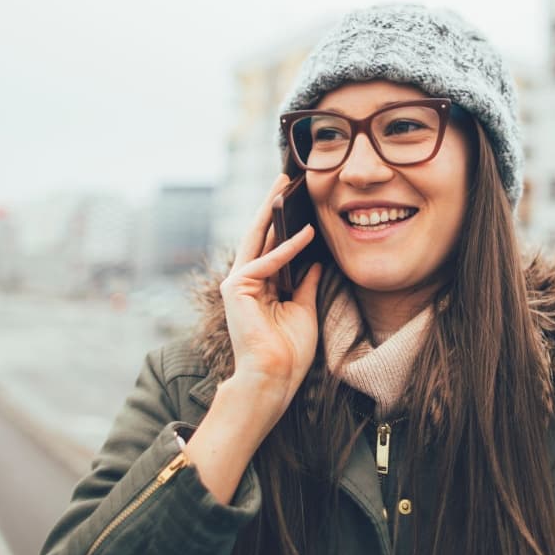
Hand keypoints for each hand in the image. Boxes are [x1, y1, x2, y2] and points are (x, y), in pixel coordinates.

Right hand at [219, 173, 322, 413]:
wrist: (275, 377)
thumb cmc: (289, 350)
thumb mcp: (304, 308)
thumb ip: (305, 282)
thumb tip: (316, 260)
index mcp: (260, 285)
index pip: (271, 244)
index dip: (283, 220)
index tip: (297, 196)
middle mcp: (246, 280)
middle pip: (260, 234)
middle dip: (273, 205)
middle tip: (285, 177)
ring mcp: (239, 284)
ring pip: (257, 238)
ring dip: (272, 211)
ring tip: (286, 186)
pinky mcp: (238, 290)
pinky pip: (266, 262)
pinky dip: (287, 248)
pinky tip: (305, 233)